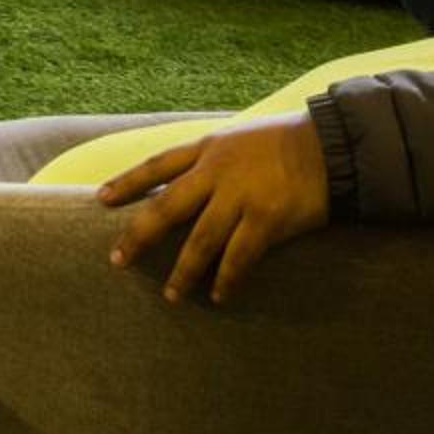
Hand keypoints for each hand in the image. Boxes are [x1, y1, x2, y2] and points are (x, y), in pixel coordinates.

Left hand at [96, 112, 329, 304]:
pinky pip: (239, 257)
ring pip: (199, 240)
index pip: (157, 165)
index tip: (101, 199)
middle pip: (166, 206)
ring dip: (182, 271)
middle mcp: (218, 171)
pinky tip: (217, 296)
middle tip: (117, 259)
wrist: (331, 146)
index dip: (127, 182)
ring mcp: (241, 196)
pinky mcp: (266, 219)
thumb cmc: (286, 143)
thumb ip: (213, 159)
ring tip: (170, 294)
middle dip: (138, 235)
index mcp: (209, 148)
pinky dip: (226, 279)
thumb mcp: (240, 138)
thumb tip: (187, 182)